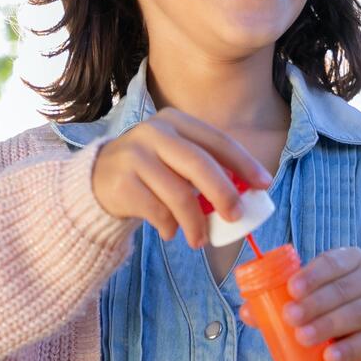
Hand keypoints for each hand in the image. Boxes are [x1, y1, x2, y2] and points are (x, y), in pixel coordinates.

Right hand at [90, 107, 271, 247]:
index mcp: (175, 121)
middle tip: (236, 217)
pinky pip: (156, 211)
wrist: (97, 180)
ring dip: (195, 223)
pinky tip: (171, 232)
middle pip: (198, 164)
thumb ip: (204, 168)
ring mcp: (134, 155)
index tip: (264, 184)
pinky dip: (170, 226)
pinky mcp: (120, 182)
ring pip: (178, 193)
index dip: (243, 163)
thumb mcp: (175, 158)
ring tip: (200, 240)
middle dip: (223, 193)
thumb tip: (247, 193)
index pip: (216, 140)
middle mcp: (154, 132)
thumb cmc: (150, 171)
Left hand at [240, 246, 360, 360]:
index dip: (312, 274)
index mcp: (351, 260)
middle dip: (315, 303)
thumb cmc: (340, 304)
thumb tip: (247, 310)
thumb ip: (284, 300)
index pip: (333, 261)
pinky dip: (350, 348)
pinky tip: (331, 356)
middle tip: (291, 317)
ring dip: (328, 325)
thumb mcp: (316, 296)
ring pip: (358, 312)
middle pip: (343, 288)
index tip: (292, 289)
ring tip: (304, 337)